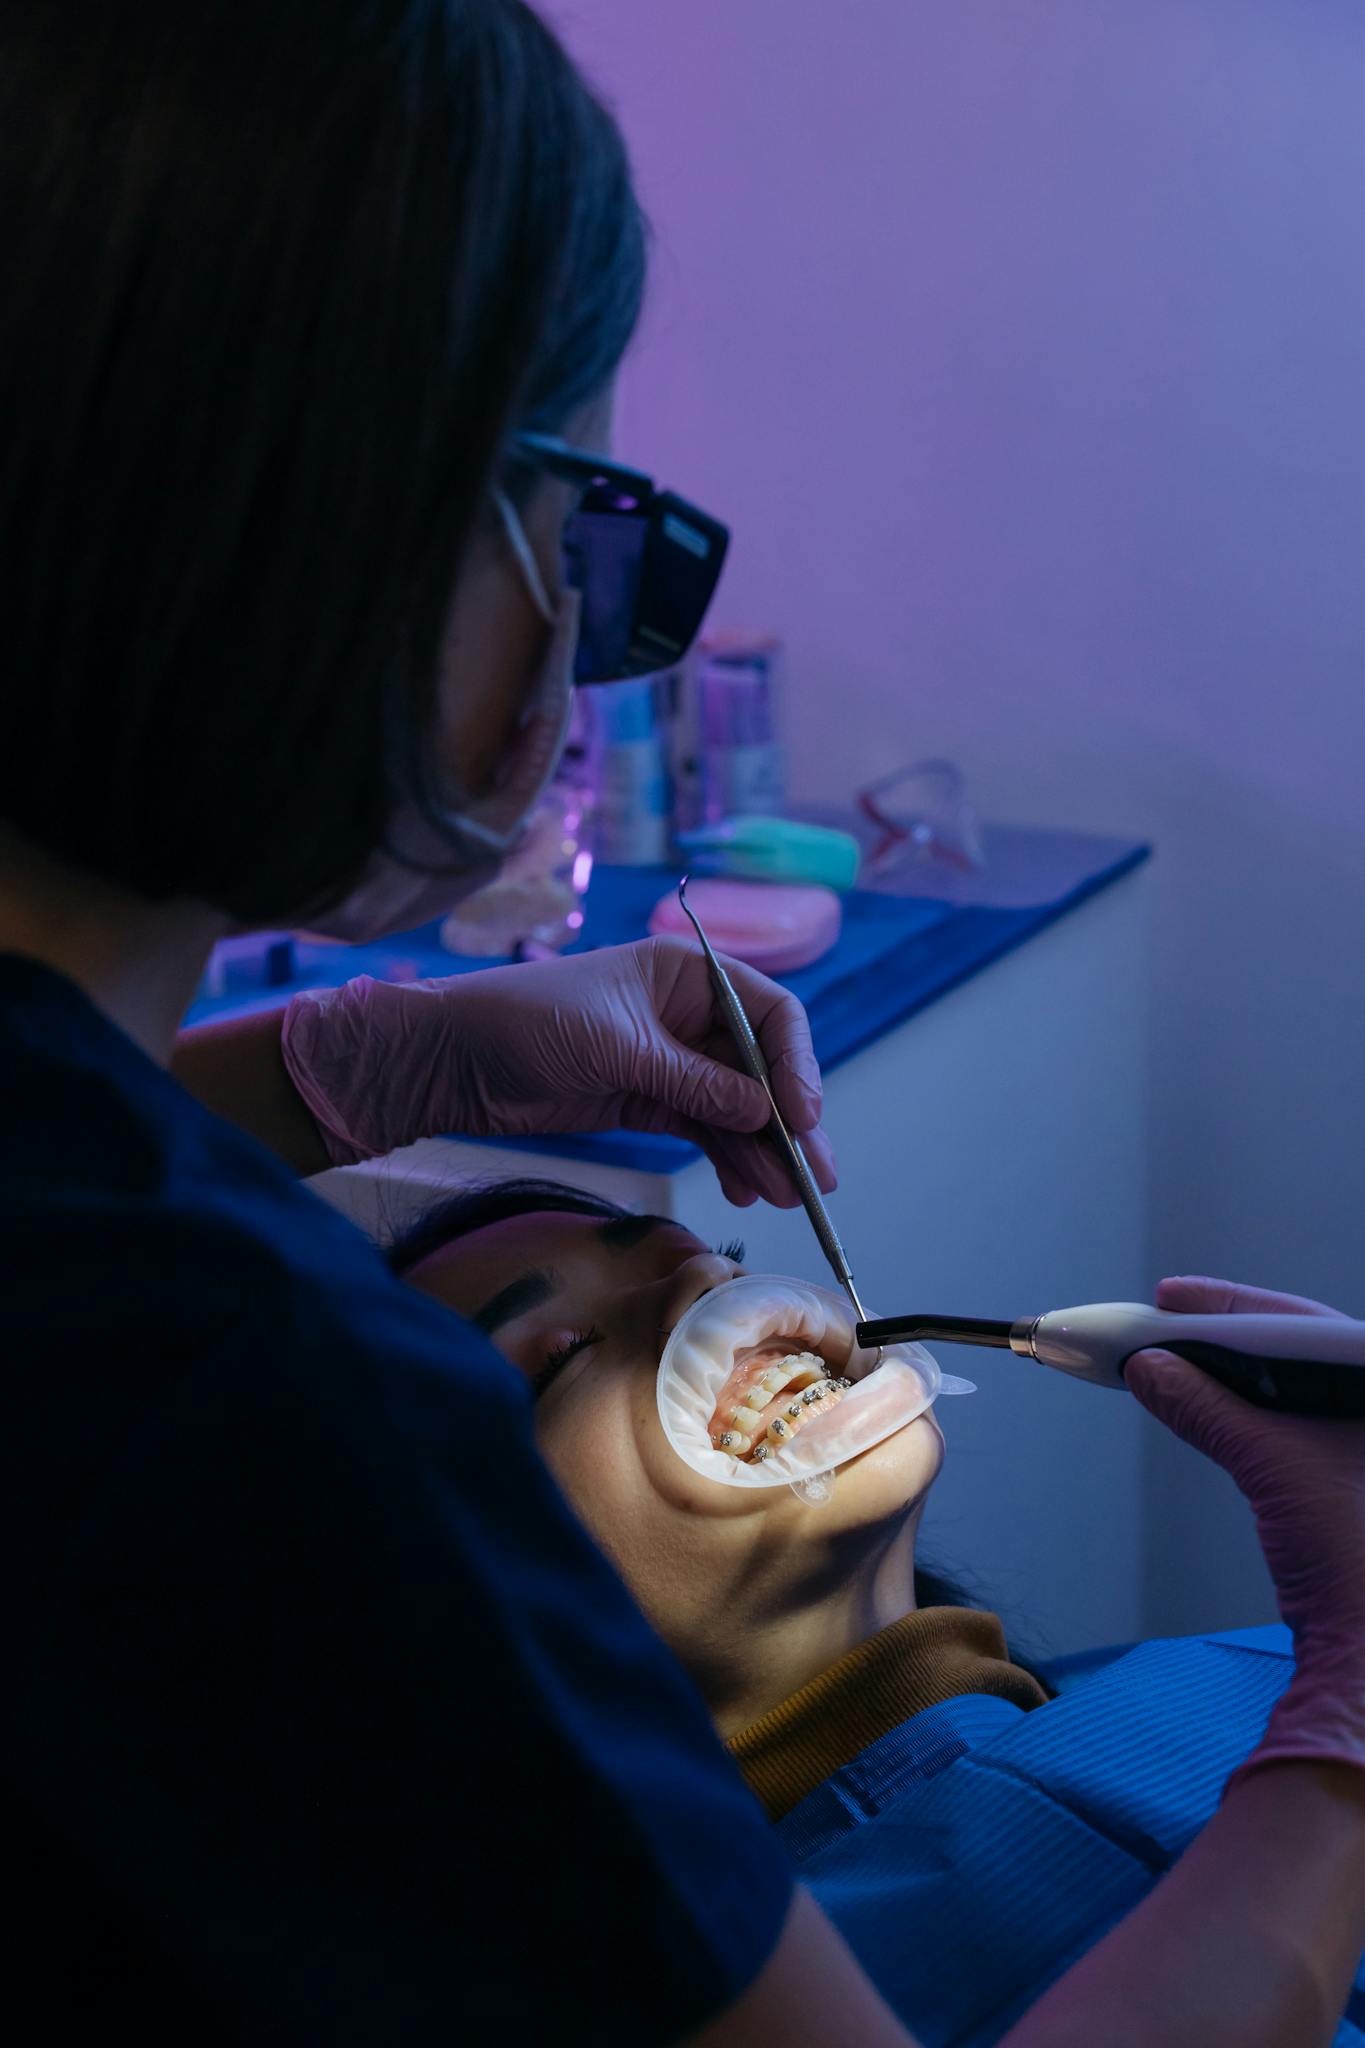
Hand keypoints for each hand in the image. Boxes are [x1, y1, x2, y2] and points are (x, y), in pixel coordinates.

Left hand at [281, 936, 836, 1207]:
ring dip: (762, 1150)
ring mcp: (669, 1061)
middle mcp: (688, 1014)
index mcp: (687, 973)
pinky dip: (727, 1158)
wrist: (449, 1058)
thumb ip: (693, 1081)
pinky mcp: (645, 1101)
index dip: (795, 1064)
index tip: (802, 1116)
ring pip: (736, 1108)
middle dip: (789, 1122)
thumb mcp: (617, 1046)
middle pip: (761, 1068)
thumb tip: (765, 1111)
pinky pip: (703, 1130)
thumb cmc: (527, 1020)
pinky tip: (744, 1187)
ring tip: (786, 1196)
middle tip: (816, 1177)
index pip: (770, 1013)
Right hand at [1127, 1275, 1364, 1782]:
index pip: (1304, 1321)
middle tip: (1160, 1325)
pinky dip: (1244, 1412)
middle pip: (1295, 1348)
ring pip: (1291, 1386)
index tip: (1172, 1295)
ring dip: (1228, 1374)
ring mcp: (1361, 1446)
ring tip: (1171, 1362)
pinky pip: (1292, 1421)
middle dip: (1223, 1335)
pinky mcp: (1347, 1481)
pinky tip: (1206, 1408)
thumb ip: (1207, 1407)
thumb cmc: (1354, 1558)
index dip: (1231, 1304)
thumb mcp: (1271, 1463)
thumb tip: (1149, 1368)